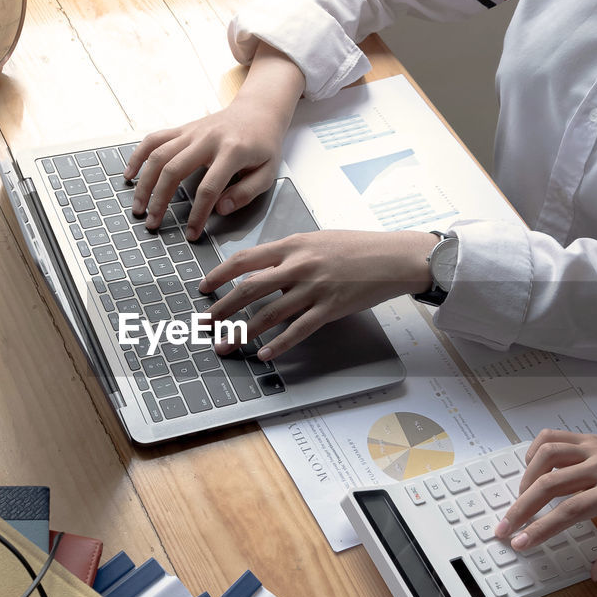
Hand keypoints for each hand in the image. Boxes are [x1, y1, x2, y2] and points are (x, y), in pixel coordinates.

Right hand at [123, 43, 303, 240]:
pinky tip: (130, 175)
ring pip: (159, 155)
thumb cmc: (264, 145)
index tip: (191, 233)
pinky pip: (154, 139)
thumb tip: (220, 209)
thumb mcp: (268, 172)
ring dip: (145, 183)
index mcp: (232, 151)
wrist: (258, 111)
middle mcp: (208, 139)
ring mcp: (192, 132)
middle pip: (174, 170)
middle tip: (153, 224)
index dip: (198, 214)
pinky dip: (138, 156)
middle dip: (160, 200)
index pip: (209, 188)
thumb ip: (246, 193)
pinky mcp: (183, 129)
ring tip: (138, 207)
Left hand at [200, 229, 437, 359]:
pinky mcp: (329, 309)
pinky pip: (298, 330)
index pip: (245, 259)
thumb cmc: (356, 247)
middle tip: (204, 324)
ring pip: (268, 314)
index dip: (219, 274)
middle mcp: (298, 266)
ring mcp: (314, 288)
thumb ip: (288, 255)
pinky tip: (264, 355)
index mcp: (292, 245)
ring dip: (242, 333)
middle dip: (221, 309)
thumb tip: (261, 274)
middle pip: (248, 289)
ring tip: (225, 345)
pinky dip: (278, 345)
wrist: (392, 257)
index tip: (203, 288)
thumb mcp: (316, 241)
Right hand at [493, 430, 596, 580]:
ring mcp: (595, 448)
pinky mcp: (590, 438)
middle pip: (549, 483)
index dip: (541, 528)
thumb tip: (596, 573)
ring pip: (547, 455)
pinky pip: (553, 437)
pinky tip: (533, 470)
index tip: (520, 543)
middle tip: (504, 527)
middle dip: (521, 508)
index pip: (570, 510)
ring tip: (520, 500)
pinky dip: (535, 452)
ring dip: (526, 478)